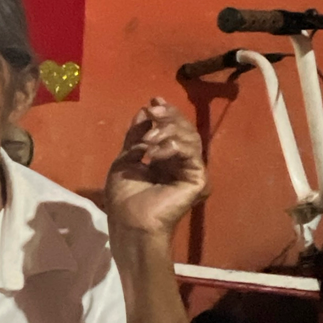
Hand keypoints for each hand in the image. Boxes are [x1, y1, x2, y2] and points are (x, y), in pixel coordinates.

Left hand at [99, 98, 208, 249]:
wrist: (129, 221)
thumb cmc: (125, 197)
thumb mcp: (127, 158)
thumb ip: (136, 135)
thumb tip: (145, 110)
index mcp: (166, 157)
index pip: (173, 129)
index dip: (167, 113)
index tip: (154, 101)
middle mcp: (182, 162)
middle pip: (185, 129)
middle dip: (169, 117)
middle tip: (154, 111)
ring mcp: (192, 170)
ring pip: (191, 137)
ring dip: (168, 131)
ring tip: (148, 140)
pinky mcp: (198, 179)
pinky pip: (191, 153)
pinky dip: (171, 147)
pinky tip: (153, 155)